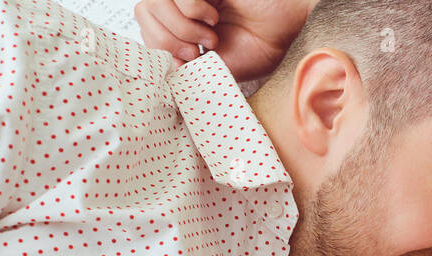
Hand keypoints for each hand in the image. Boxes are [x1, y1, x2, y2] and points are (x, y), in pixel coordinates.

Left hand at [134, 0, 311, 79]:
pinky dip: (191, 9)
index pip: (145, 28)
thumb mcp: (216, 68)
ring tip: (209, 35)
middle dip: (167, 40)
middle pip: (143, 13)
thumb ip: (187, 68)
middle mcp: (181, 5)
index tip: (189, 61)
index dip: (160, 47)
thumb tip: (160, 73)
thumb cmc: (260, 47)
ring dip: (181, 27)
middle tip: (197, 51)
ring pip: (153, 2)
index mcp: (182, 24)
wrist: (288, 30)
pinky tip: (212, 15)